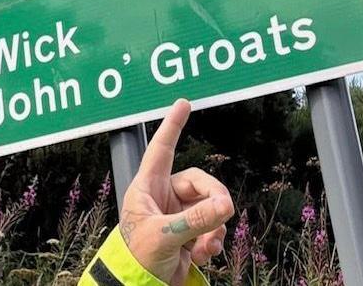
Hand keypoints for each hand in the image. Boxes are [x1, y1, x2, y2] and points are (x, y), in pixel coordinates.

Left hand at [119, 99, 233, 284]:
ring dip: (214, 227)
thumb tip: (226, 205)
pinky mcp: (190, 233)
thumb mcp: (165, 237)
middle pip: (201, 183)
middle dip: (214, 200)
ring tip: (205, 247)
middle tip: (224, 214)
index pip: (161, 149)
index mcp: (147, 187)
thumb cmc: (137, 258)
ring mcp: (178, 214)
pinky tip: (205, 255)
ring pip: (211, 207)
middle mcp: (163, 196)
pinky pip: (213, 227)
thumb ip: (195, 220)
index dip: (172, 125)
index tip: (183, 103)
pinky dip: (214, 240)